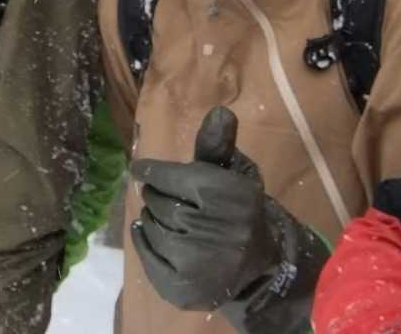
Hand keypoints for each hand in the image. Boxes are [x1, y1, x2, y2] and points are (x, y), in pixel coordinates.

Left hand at [131, 106, 324, 331]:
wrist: (260, 266)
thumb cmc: (237, 210)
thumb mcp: (232, 174)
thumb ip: (217, 145)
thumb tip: (220, 111)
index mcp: (225, 195)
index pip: (169, 176)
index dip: (152, 170)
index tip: (141, 169)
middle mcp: (212, 230)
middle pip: (157, 200)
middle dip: (159, 195)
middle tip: (168, 198)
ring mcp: (195, 264)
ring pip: (151, 225)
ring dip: (154, 219)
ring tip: (171, 220)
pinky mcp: (181, 289)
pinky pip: (145, 254)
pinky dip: (144, 241)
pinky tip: (156, 236)